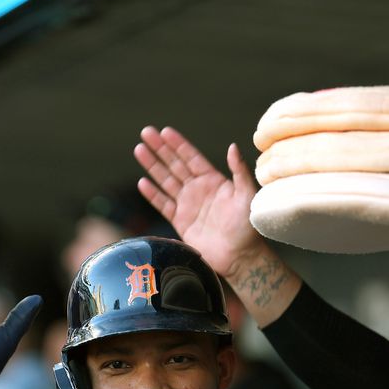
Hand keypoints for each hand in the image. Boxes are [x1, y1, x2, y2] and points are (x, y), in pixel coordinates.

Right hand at [134, 126, 265, 279]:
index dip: (178, 144)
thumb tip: (233, 146)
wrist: (239, 257)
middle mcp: (198, 189)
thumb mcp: (247, 196)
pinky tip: (143, 182)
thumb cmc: (248, 228)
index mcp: (213, 180)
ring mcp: (188, 205)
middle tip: (146, 132)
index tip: (165, 131)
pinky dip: (153, 194)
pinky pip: (163, 204)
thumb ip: (239, 171)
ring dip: (153, 165)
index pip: (192, 157)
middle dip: (160, 148)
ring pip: (166, 180)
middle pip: (175, 164)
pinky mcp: (180, 221)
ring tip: (139, 150)